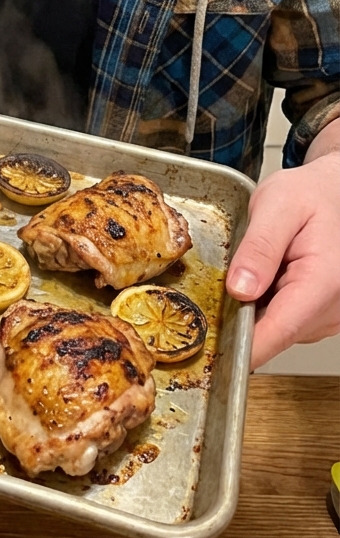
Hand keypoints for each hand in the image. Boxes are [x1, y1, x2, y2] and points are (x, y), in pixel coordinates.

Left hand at [226, 153, 339, 369]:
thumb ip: (259, 247)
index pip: (278, 331)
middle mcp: (330, 307)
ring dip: (253, 307)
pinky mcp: (317, 315)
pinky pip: (281, 319)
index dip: (241, 344)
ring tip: (252, 268)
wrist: (333, 193)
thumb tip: (239, 289)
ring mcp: (326, 315)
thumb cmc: (311, 195)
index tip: (211, 342)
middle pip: (272, 332)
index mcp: (323, 281)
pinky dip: (264, 302)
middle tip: (226, 276)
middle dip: (241, 315)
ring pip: (274, 328)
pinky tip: (263, 275)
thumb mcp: (278, 206)